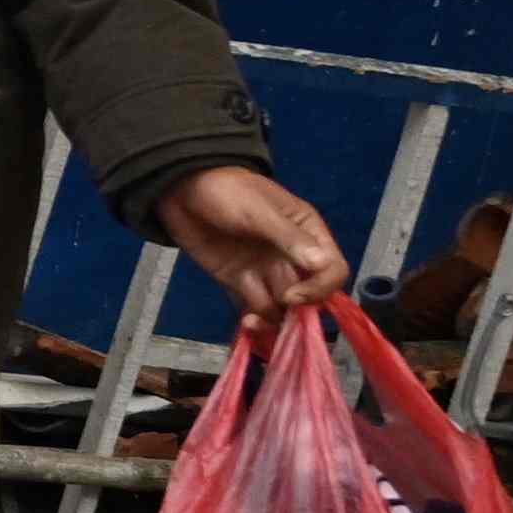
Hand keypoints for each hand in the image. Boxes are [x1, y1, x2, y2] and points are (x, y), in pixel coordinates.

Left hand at [142, 160, 352, 320]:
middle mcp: (291, 256)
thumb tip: (321, 265)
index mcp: (307, 232)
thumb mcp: (258, 211)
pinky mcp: (241, 283)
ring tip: (253, 321)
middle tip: (275, 312)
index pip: (332, 269)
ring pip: (284, 307)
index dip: (319, 288)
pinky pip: (257, 309)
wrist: (181, 189)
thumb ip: (289, 238)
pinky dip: (255, 321)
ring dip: (275, 319)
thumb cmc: (226, 191)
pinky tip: (246, 322)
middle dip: (298, 310)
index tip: (293, 296)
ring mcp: (266, 271)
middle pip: (311, 295)